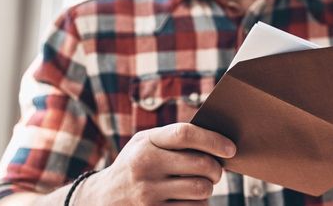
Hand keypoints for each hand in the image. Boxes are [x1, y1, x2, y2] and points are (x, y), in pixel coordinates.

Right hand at [84, 123, 235, 204]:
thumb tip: (218, 140)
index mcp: (146, 143)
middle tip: (216, 171)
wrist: (101, 199)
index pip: (185, 134)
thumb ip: (174, 138)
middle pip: (201, 164)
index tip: (231, 149)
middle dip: (216, 169)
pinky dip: (198, 204)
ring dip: (208, 188)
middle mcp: (145, 166)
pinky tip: (190, 199)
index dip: (213, 140)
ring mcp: (147, 193)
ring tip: (201, 184)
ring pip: (201, 190)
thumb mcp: (145, 144)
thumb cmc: (135, 165)